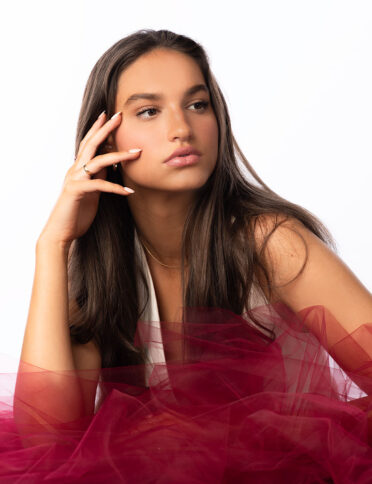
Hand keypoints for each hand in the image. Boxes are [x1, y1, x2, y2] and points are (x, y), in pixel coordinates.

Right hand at [37, 111, 140, 249]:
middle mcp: (75, 170)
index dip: (98, 129)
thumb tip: (110, 166)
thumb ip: (98, 177)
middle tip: (119, 116)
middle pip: (91, 144)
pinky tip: (129, 191)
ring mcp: (75, 179)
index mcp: (78, 169)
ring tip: (137, 152)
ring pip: (98, 161)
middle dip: (106, 129)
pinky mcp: (77, 191)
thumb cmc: (76, 212)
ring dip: (119, 156)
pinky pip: (99, 185)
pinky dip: (115, 187)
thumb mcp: (91, 191)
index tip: (108, 115)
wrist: (61, 231)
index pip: (89, 144)